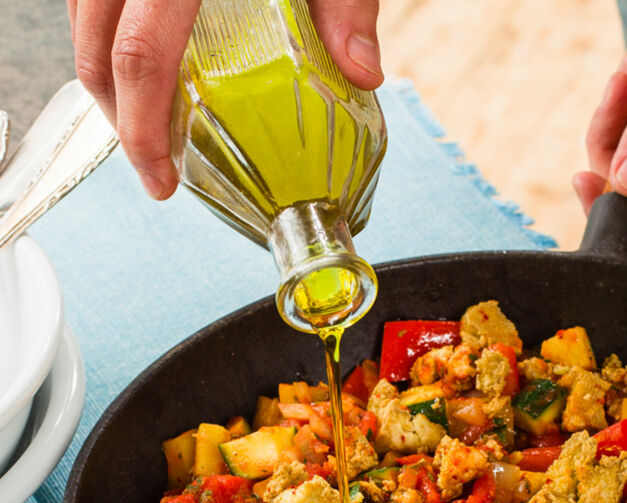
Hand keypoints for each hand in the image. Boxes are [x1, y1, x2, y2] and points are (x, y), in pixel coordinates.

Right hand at [68, 0, 382, 200]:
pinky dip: (111, 34)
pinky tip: (149, 65)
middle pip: (93, 43)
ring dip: (108, 77)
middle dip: (116, 116)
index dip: (142, 128)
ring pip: (83, 16)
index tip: (160, 180)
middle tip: (155, 167)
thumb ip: (345, 1)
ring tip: (151, 125)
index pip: (141, 54)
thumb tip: (362, 74)